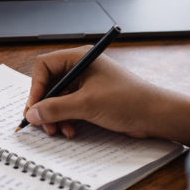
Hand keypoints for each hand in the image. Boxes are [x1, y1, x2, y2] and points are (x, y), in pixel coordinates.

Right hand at [23, 48, 189, 144]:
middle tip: (43, 124)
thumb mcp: (86, 104)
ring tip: (59, 131)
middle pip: (49, 84)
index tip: (34, 108)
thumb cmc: (128, 101)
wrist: (157, 115)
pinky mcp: (93, 100)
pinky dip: (66, 120)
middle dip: (45, 106)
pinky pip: (69, 108)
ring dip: (55, 116)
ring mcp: (87, 85)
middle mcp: (82, 69)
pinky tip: (71, 131)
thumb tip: (32, 114)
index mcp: (80, 59)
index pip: (44, 66)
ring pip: (58, 99)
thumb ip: (56, 108)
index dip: (36, 87)